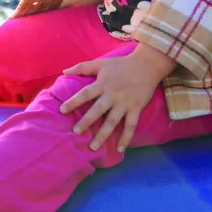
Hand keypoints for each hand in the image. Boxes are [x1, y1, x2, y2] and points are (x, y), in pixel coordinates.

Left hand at [59, 44, 176, 151]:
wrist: (148, 64)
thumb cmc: (123, 64)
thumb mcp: (102, 63)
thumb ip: (83, 67)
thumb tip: (64, 72)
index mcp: (103, 83)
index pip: (86, 93)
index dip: (74, 101)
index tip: (62, 110)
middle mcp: (113, 94)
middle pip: (98, 109)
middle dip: (86, 121)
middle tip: (76, 132)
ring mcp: (125, 103)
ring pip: (113, 120)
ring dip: (103, 134)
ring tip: (93, 147)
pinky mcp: (136, 108)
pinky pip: (131, 125)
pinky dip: (126, 137)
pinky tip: (120, 148)